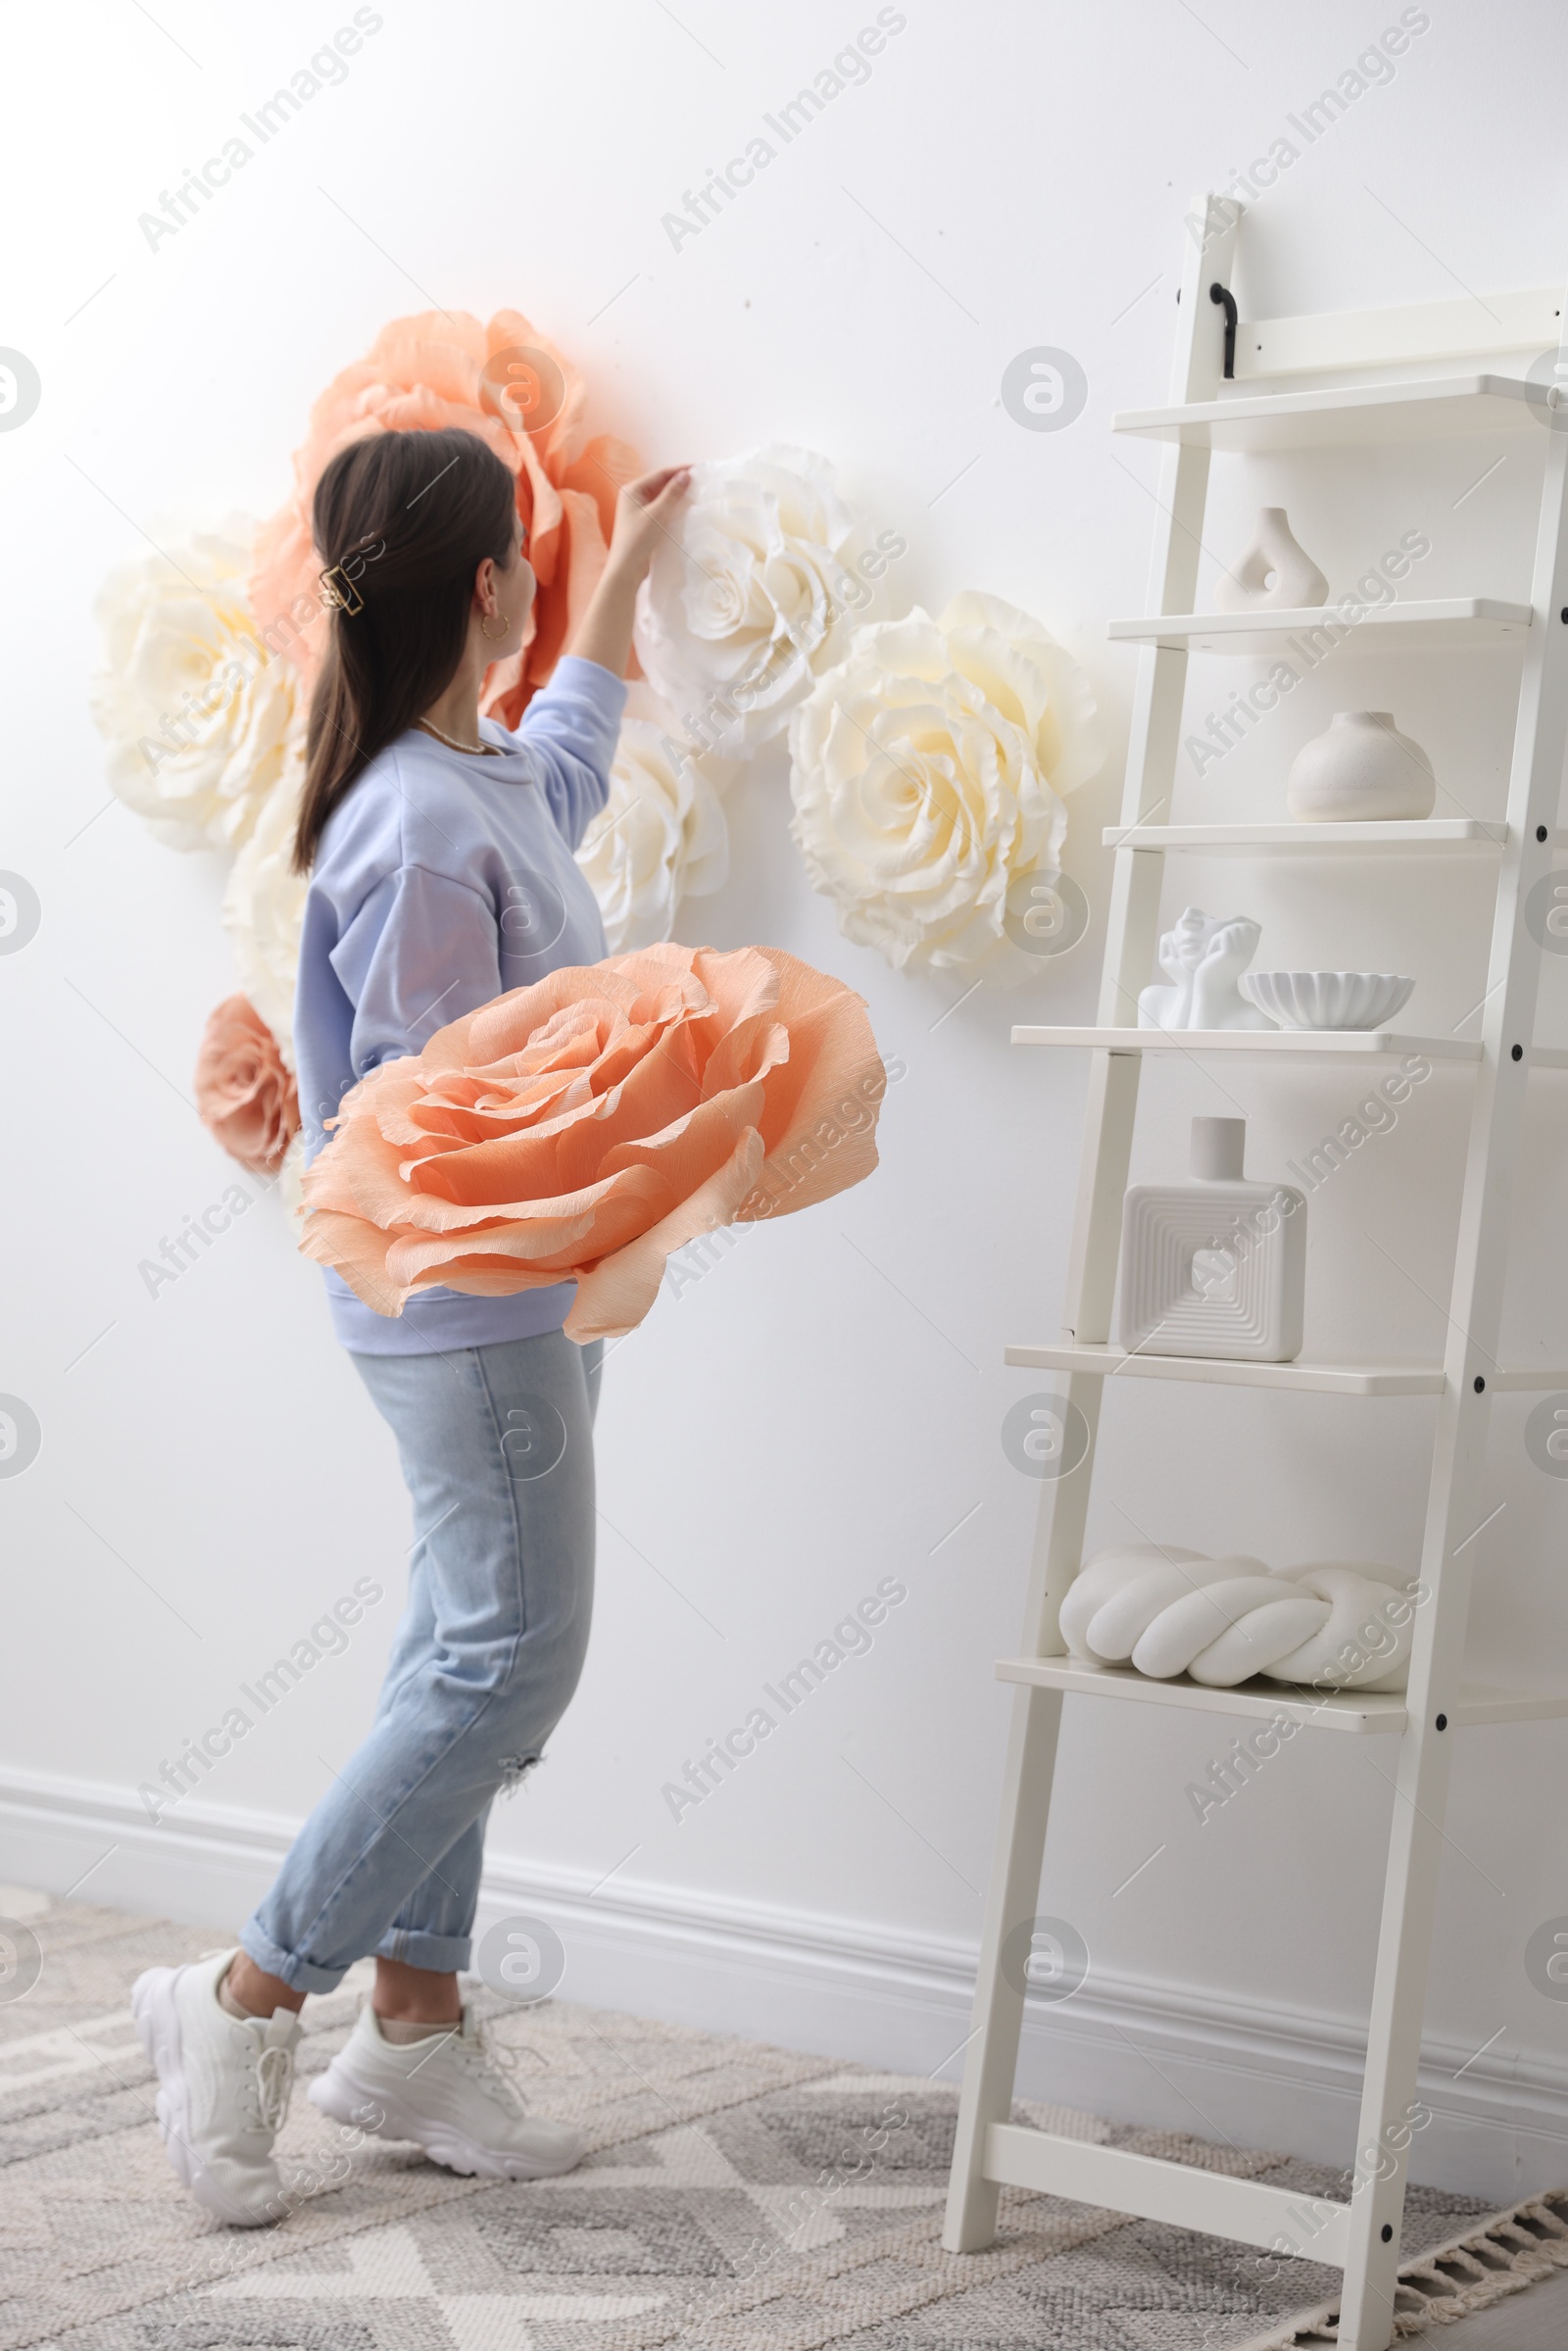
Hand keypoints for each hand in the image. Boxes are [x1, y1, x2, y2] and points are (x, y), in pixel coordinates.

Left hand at [604, 464, 691, 588]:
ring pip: (661, 497)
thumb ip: (671, 494)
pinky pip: (660, 509)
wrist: (626, 569)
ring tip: (695, 492)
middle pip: (660, 484)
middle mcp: (633, 497)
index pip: (659, 474)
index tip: (697, 468)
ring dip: (676, 495)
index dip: (678, 470)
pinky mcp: (644, 522)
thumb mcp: (657, 514)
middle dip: (678, 482)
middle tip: (699, 481)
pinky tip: (684, 508)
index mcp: (632, 490)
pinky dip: (672, 507)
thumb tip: (685, 475)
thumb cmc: (637, 540)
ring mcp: (638, 510)